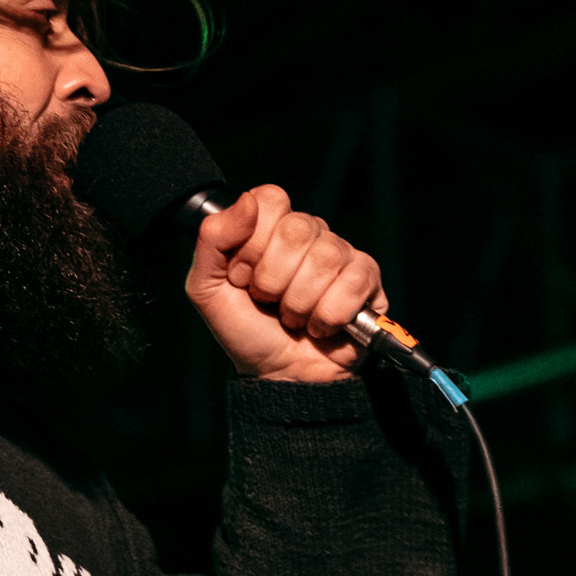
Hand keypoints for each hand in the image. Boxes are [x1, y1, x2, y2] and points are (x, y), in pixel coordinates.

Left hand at [185, 185, 387, 381]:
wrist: (278, 375)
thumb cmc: (246, 331)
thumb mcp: (207, 288)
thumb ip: (212, 240)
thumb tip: (246, 201)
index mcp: (271, 226)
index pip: (270, 200)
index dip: (251, 243)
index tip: (241, 276)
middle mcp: (309, 233)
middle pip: (297, 228)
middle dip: (273, 278)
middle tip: (268, 300)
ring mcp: (341, 254)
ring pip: (325, 258)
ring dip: (298, 303)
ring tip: (292, 317)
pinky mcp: (367, 280)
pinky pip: (352, 283)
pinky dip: (327, 315)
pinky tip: (319, 325)